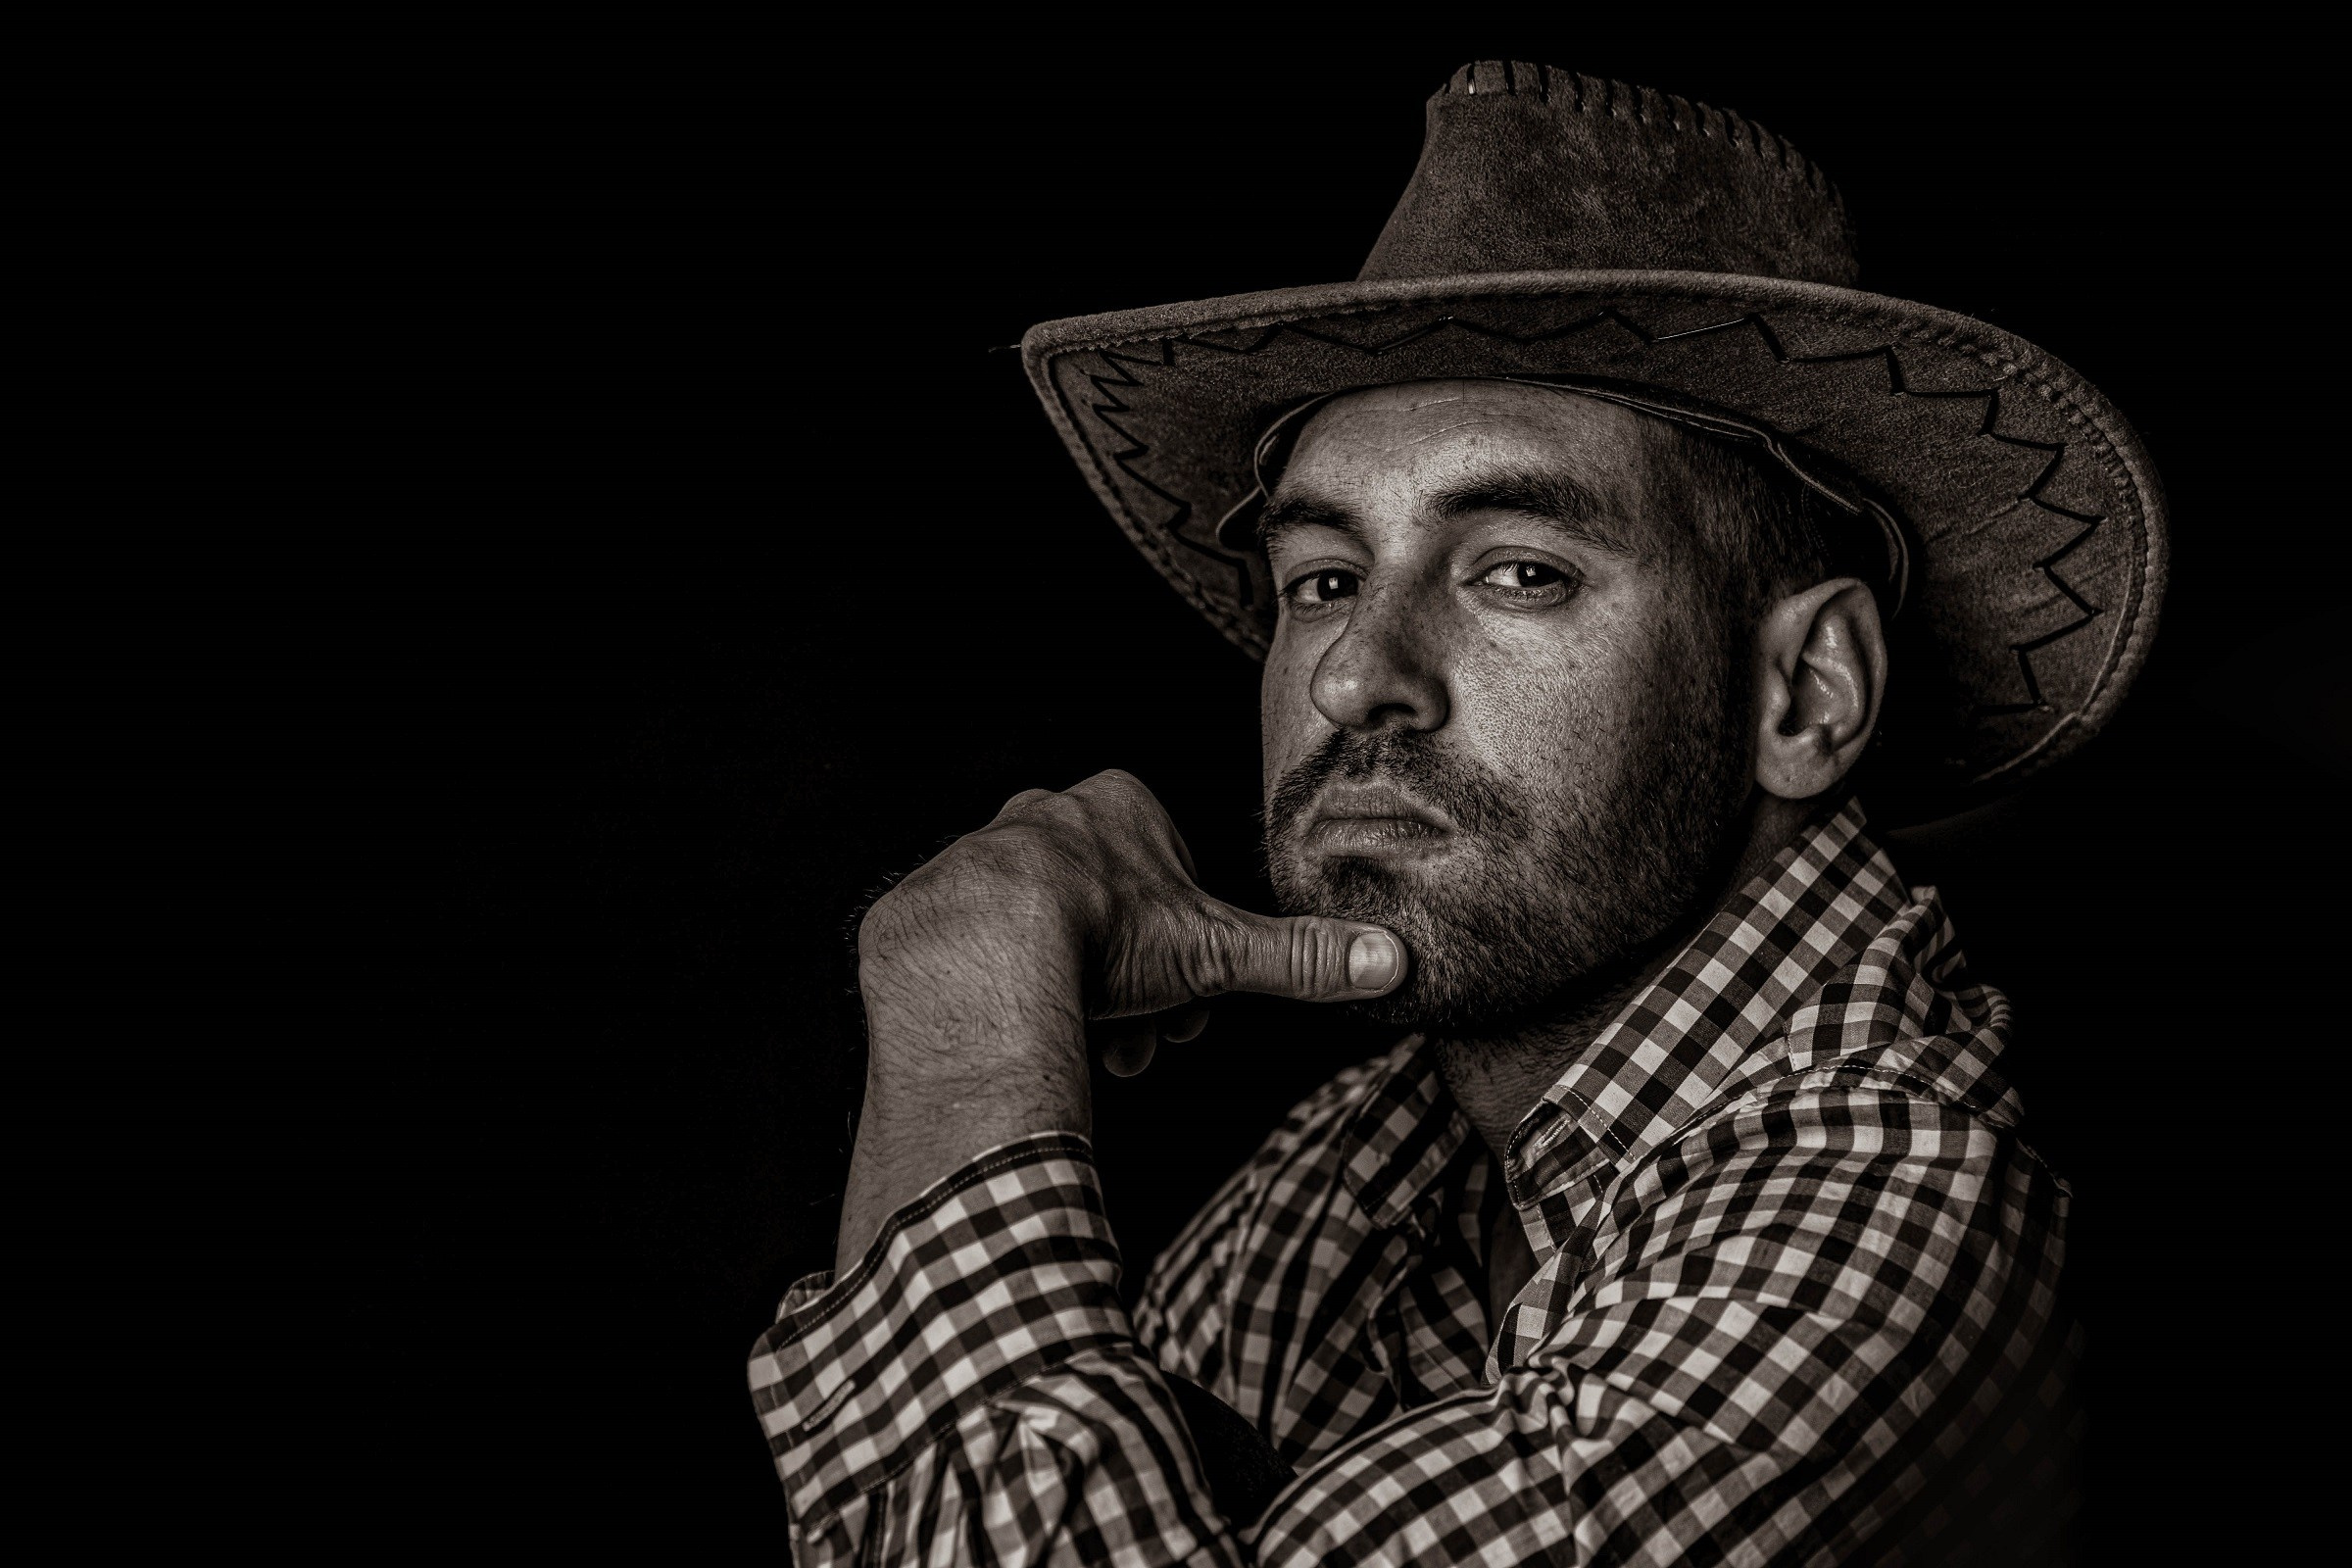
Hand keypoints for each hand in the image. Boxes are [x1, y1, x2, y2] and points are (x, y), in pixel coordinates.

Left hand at [834, 770, 1405, 1273]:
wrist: (980, 952)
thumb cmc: (1099, 935)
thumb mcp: (1214, 950)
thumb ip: (1297, 956)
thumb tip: (1386, 961)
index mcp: (1118, 805)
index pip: (1170, 879)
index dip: (1185, 952)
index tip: (1182, 1005)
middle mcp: (1042, 816)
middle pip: (1108, 912)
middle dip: (1129, 985)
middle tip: (1136, 1039)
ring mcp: (978, 853)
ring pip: (1043, 934)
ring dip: (1069, 994)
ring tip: (1078, 1041)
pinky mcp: (928, 900)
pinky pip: (976, 951)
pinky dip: (1001, 992)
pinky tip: (1014, 1027)